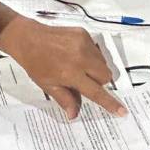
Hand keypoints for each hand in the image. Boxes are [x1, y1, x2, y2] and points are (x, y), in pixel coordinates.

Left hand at [0, 16, 125, 117]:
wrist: (28, 38)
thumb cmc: (36, 63)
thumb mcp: (48, 85)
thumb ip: (65, 99)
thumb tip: (74, 115)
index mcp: (71, 73)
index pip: (95, 91)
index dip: (109, 103)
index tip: (122, 111)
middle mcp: (81, 58)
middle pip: (105, 76)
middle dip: (99, 82)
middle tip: (83, 81)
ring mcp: (84, 43)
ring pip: (103, 63)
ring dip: (95, 69)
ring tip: (78, 66)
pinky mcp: (84, 34)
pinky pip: (97, 50)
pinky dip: (91, 56)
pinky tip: (76, 55)